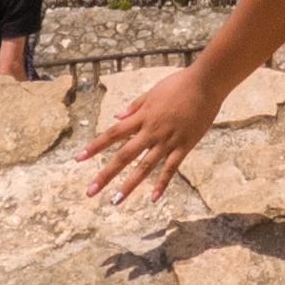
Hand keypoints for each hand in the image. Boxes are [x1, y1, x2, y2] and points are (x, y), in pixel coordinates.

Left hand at [83, 62, 224, 206]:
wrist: (205, 84)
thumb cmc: (178, 84)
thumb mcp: (152, 92)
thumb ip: (134, 106)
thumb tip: (117, 115)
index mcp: (141, 117)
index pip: (112, 134)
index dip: (95, 146)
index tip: (79, 159)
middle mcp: (151, 132)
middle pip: (124, 156)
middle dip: (105, 174)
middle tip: (90, 191)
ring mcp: (167, 141)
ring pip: (145, 167)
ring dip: (129, 185)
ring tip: (116, 201)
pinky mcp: (184, 146)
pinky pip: (171, 169)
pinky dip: (162, 184)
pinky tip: (154, 198)